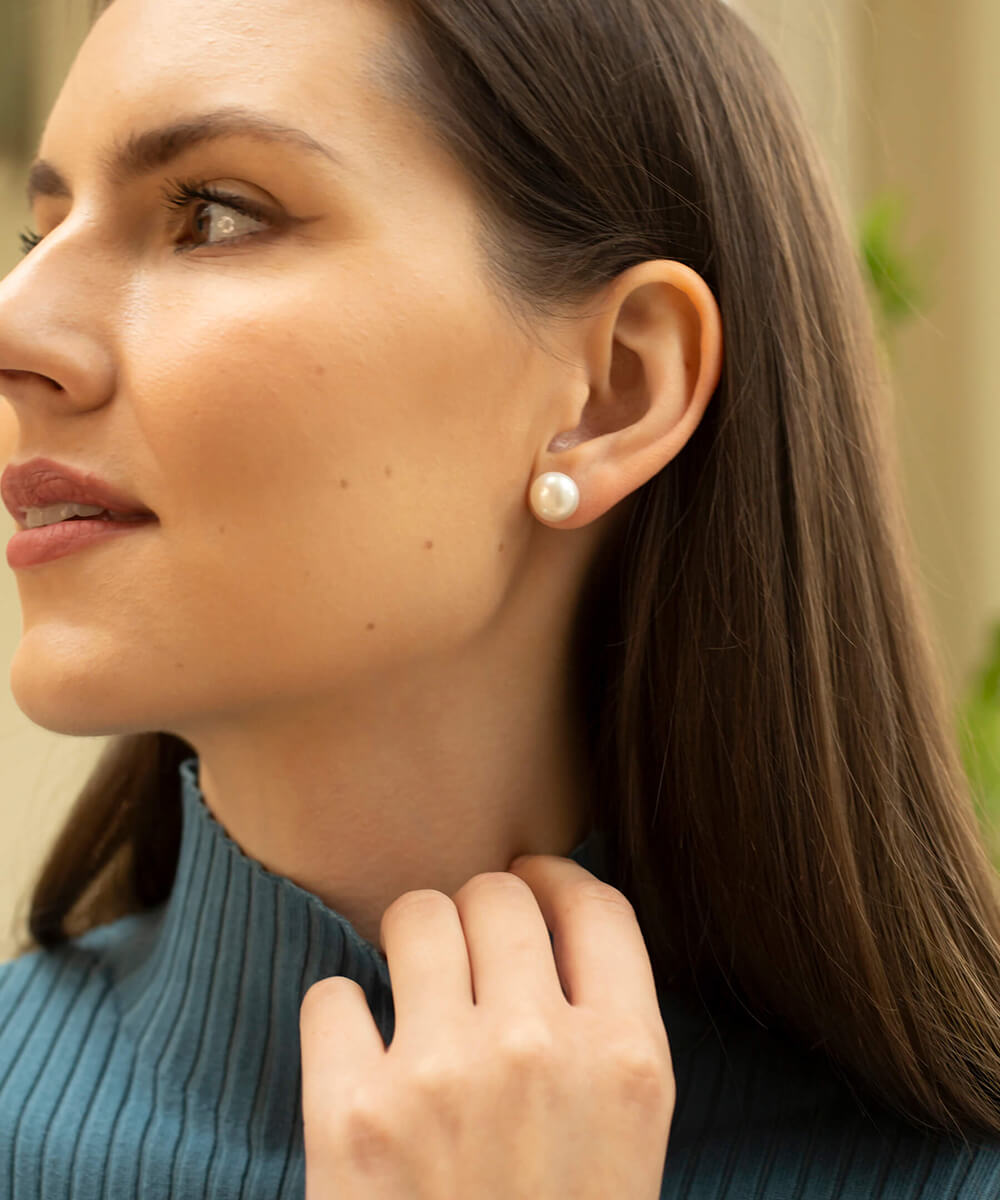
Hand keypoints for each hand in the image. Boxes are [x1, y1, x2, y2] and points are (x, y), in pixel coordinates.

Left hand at [298, 852, 674, 1198]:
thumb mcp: (626, 1138)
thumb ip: (603, 1028)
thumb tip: (545, 919)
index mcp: (629, 1060)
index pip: (595, 903)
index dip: (554, 881)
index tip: (528, 887)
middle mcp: (541, 1050)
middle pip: (498, 895)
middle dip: (477, 916)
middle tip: (463, 960)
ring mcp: (444, 1077)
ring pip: (416, 916)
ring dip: (409, 947)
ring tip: (411, 999)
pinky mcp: (352, 1114)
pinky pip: (333, 993)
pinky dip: (340, 1019)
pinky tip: (360, 1063)